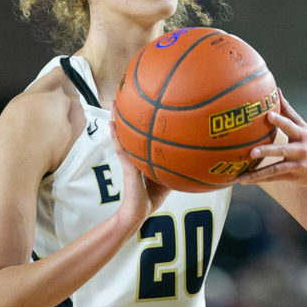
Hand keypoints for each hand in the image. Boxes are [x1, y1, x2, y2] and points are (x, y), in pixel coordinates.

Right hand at [110, 102, 169, 226]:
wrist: (138, 213)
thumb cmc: (152, 197)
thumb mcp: (167, 177)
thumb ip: (174, 165)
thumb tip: (193, 152)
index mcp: (142, 156)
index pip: (140, 133)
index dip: (140, 118)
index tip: (142, 101)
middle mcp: (134, 155)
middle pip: (129, 129)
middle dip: (127, 112)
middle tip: (124, 92)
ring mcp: (128, 160)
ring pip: (121, 135)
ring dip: (117, 119)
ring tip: (113, 102)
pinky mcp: (126, 167)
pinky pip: (122, 149)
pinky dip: (117, 137)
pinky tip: (113, 124)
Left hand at [237, 90, 306, 187]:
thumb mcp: (302, 127)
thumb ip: (288, 111)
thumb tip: (276, 89)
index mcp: (302, 134)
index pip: (290, 125)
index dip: (280, 120)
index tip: (268, 114)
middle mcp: (300, 149)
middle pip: (282, 150)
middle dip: (267, 151)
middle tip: (252, 152)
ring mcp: (298, 164)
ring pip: (276, 169)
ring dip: (258, 173)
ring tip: (242, 177)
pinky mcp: (294, 176)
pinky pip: (274, 178)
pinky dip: (259, 180)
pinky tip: (244, 180)